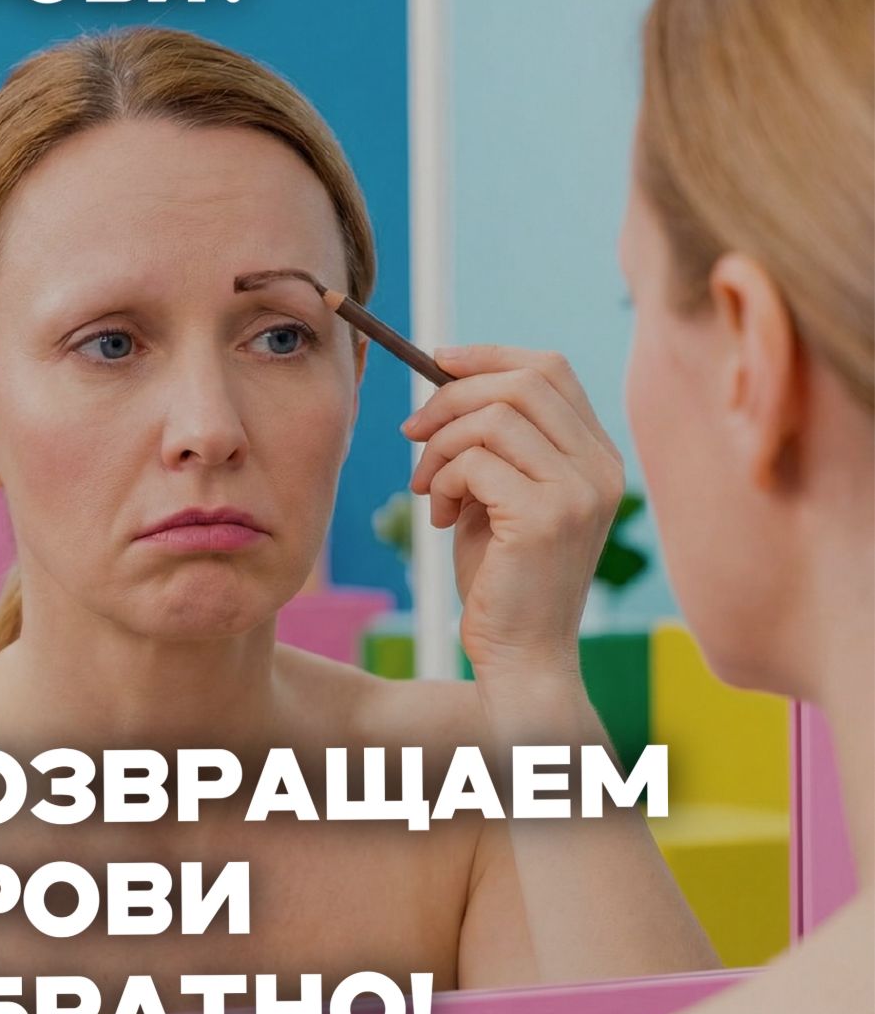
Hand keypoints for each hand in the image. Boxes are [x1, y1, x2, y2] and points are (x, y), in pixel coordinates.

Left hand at [402, 344, 624, 680]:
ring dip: (440, 448)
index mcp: (599, 458)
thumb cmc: (503, 579)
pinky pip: (475, 462)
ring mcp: (580, 491)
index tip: (438, 361)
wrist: (521, 656)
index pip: (552, 370)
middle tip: (413, 432)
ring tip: (428, 490)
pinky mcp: (547, 517)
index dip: (490, 356)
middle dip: (452, 396)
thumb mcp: (500, 495)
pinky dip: (442, 482)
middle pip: (523, 382)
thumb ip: (492, 441)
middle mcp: (601, 468)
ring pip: (492, 419)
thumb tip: (447, 377)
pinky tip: (439, 519)